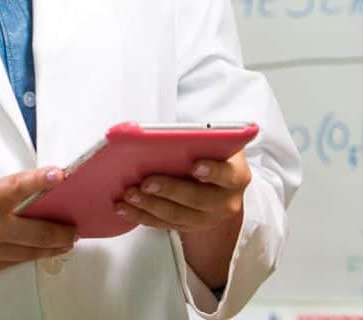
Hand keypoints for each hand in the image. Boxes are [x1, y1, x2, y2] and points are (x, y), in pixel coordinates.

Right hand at [0, 167, 78, 279]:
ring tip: (65, 241)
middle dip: (61, 231)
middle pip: (37, 232)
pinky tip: (36, 252)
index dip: (42, 180)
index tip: (62, 173)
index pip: (19, 187)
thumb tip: (23, 199)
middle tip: (76, 226)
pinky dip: (26, 256)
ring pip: (29, 252)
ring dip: (50, 247)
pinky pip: (11, 263)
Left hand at [114, 149, 249, 232]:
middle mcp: (226, 202)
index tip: (195, 166)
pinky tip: (125, 208)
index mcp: (236, 175)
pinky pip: (165, 225)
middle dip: (169, 191)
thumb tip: (169, 135)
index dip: (213, 171)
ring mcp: (209, 218)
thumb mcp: (215, 142)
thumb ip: (200, 140)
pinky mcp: (190, 226)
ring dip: (150, 206)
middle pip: (198, 200)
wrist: (221, 180)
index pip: (228, 174)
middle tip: (146, 182)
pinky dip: (143, 217)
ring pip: (178, 216)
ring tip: (129, 195)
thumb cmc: (213, 153)